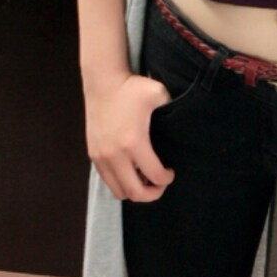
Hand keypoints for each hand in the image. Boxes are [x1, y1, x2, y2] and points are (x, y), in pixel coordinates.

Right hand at [85, 73, 176, 202]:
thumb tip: (183, 121)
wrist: (102, 82)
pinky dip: (120, 182)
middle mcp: (115, 155)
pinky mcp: (93, 155)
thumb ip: (173, 107)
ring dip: (134, 191)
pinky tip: (131, 171)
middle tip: (160, 184)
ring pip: (119, 191)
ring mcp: (101, 157)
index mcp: (134, 142)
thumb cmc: (131, 88)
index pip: (154, 176)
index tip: (171, 172)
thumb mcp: (158, 93)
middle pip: (135, 193)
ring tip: (145, 179)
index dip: (167, 179)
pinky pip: (107, 181)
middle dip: (152, 193)